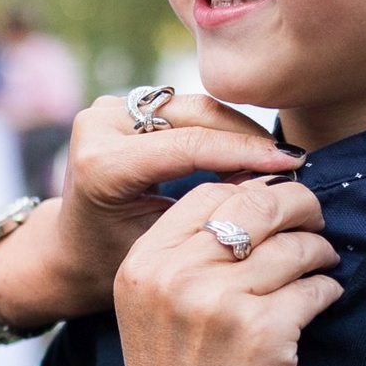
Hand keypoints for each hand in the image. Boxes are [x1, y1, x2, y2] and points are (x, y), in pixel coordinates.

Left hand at [0, 93, 298, 326]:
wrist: (71, 249)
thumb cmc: (115, 261)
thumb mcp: (164, 243)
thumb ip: (209, 209)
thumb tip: (272, 180)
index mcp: (102, 164)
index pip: (189, 146)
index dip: (246, 153)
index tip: (293, 164)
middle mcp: (99, 124)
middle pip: (196, 114)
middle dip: (249, 137)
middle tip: (294, 161)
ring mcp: (109, 108)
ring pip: (196, 106)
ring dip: (239, 130)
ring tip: (278, 157)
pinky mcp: (122, 105)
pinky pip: (186, 109)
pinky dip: (221, 128)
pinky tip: (252, 149)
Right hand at [112, 179, 340, 365]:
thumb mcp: (153, 309)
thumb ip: (185, 256)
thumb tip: (253, 199)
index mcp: (143, 264)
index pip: (209, 192)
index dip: (253, 193)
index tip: (277, 209)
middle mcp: (175, 276)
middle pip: (256, 205)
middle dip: (298, 207)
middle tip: (315, 223)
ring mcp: (219, 302)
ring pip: (294, 245)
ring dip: (319, 253)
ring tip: (320, 269)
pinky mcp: (264, 332)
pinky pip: (317, 287)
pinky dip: (328, 292)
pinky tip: (321, 304)